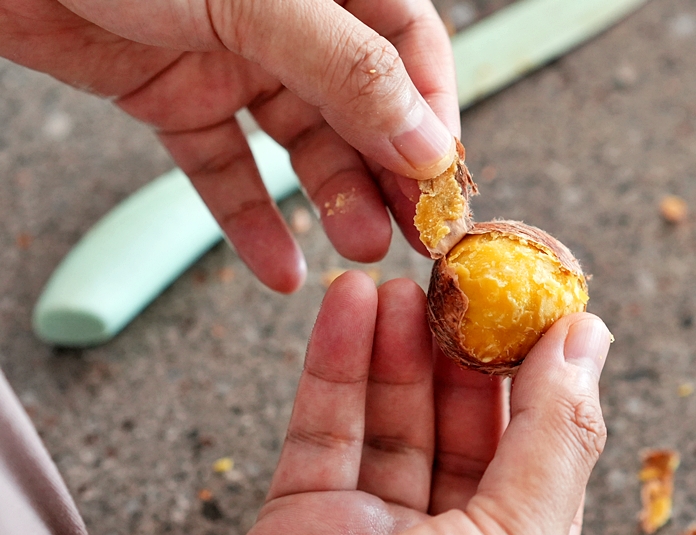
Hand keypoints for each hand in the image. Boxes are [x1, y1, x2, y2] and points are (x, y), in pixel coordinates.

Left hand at [0, 0, 457, 291]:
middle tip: (413, 237)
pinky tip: (278, 269)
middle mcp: (288, 20)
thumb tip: (427, 144)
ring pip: (299, 143)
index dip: (433, 118)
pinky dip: (247, 218)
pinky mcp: (174, 97)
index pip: (410, 49)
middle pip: (362, 106)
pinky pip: (222, 165)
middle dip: (389, 174)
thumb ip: (348, 70)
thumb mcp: (258, 0)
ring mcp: (232, 59)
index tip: (442, 185)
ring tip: (359, 250)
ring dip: (332, 200)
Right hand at [196, 271, 611, 534]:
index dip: (538, 370)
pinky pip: (320, 434)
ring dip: (393, 346)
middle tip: (455, 279)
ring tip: (397, 283)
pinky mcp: (296, 529)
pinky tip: (345, 310)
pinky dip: (332, 367)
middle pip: (461, 428)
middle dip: (457, 349)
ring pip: (389, 421)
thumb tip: (589, 345)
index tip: (532, 297)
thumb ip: (554, 443)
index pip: (539, 449)